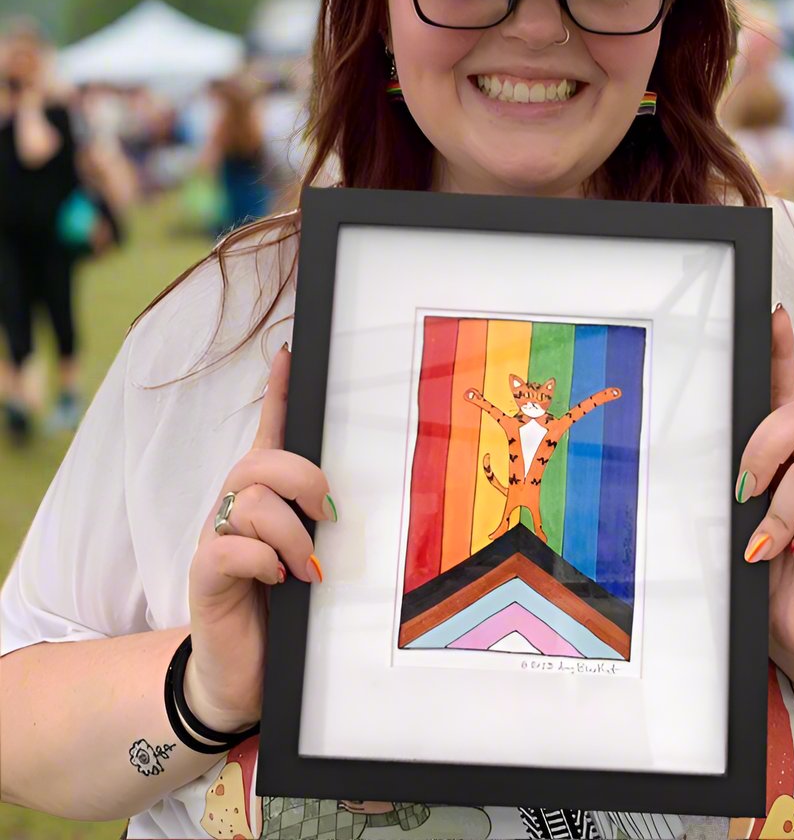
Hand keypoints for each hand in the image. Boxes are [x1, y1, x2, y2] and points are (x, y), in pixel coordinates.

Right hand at [186, 345, 335, 732]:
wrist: (246, 675)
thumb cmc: (285, 612)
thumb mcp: (312, 559)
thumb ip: (322, 527)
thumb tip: (352, 504)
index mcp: (265, 501)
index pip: (268, 436)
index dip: (277, 395)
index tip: (289, 354)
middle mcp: (235, 511)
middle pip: (258, 461)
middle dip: (302, 479)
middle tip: (327, 517)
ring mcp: (215, 541)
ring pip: (248, 500)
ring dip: (290, 534)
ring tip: (308, 571)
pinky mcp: (204, 575)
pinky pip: (227, 546)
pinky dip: (262, 558)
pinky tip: (278, 580)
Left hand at [736, 306, 793, 666]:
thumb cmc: (756, 574)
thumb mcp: (733, 524)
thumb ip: (733, 489)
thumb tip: (719, 472)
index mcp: (781, 457)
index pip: (781, 393)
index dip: (781, 352)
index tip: (773, 314)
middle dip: (763, 448)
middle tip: (742, 490)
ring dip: (779, 513)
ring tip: (766, 547)